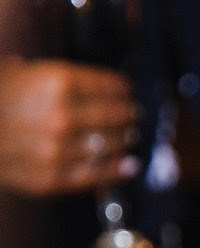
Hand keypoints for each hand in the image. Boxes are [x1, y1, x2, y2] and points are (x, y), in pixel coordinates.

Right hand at [0, 58, 138, 197]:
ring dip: (124, 141)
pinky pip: (97, 175)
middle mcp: (64, 115)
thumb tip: (95, 86)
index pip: (110, 87)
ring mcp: (60, 149)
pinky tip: (130, 166)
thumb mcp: (19, 71)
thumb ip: (58, 79)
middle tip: (132, 115)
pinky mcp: (54, 176)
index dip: (123, 90)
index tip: (127, 91)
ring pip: (111, 146)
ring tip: (128, 137)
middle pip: (116, 117)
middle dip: (128, 115)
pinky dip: (118, 170)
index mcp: (58, 82)